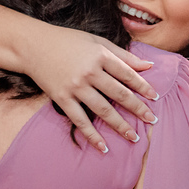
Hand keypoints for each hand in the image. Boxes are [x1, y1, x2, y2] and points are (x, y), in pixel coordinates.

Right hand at [21, 23, 158, 152]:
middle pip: (119, 94)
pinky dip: (92, 135)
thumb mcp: (97, 42)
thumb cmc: (68, 41)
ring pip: (103, 110)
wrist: (33, 45)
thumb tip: (149, 66)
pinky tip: (104, 147)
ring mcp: (75, 87)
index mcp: (101, 56)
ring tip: (134, 137)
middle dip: (138, 108)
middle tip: (152, 120)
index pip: (127, 74)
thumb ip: (123, 55)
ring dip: (120, 125)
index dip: (143, 87)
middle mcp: (89, 72)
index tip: (155, 98)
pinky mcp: (62, 98)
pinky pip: (80, 120)